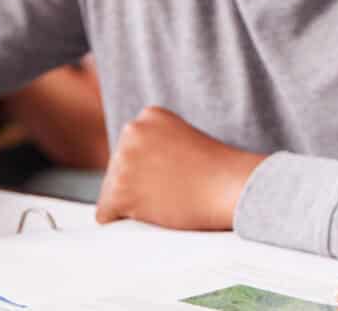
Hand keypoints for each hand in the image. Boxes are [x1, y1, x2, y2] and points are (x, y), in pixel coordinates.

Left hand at [95, 106, 265, 229]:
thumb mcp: (183, 141)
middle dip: (140, 183)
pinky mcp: (120, 190)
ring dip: (135, 202)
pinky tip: (149, 215)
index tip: (178, 171)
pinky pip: (105, 214)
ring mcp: (124, 161)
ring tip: (169, 199)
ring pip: (112, 191)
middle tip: (175, 188)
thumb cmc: (218, 173)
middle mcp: (131, 131)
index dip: (153, 168)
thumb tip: (132, 174)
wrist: (233, 188)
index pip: (132, 149)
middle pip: (118, 168)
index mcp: (148, 116)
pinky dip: (121, 221)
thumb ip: (155, 147)